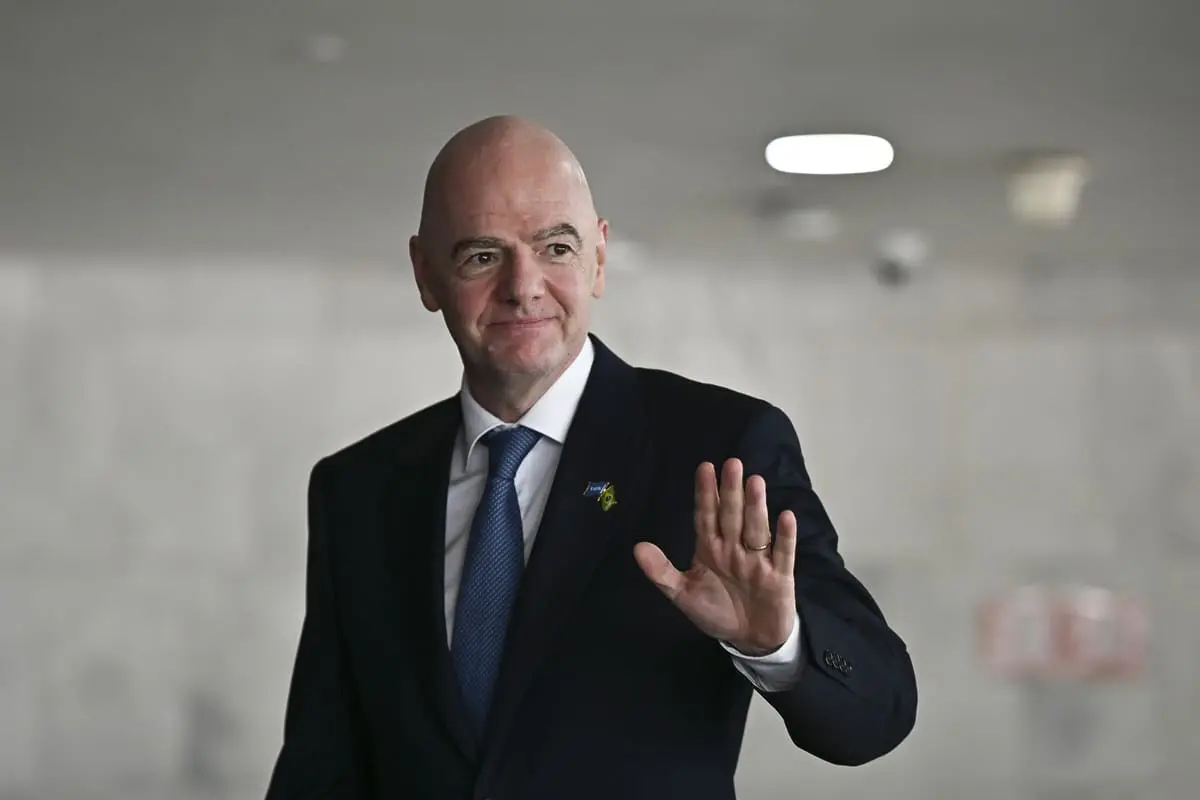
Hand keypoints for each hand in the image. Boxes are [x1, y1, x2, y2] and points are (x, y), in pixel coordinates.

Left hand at [634, 459, 797, 655]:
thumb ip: (661, 572)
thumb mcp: (683, 595)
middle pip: (732, 517)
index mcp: (710, 548)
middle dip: (731, 492)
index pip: (707, 516)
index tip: (705, 468)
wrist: (750, 640)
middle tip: (732, 464)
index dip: (706, 494)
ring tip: (755, 482)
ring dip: (756, 507)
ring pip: (756, 529)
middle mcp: (734, 548)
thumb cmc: (716, 611)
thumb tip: (636, 547)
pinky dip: (784, 536)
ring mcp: (757, 560)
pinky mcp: (780, 576)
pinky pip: (782, 553)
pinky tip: (786, 516)